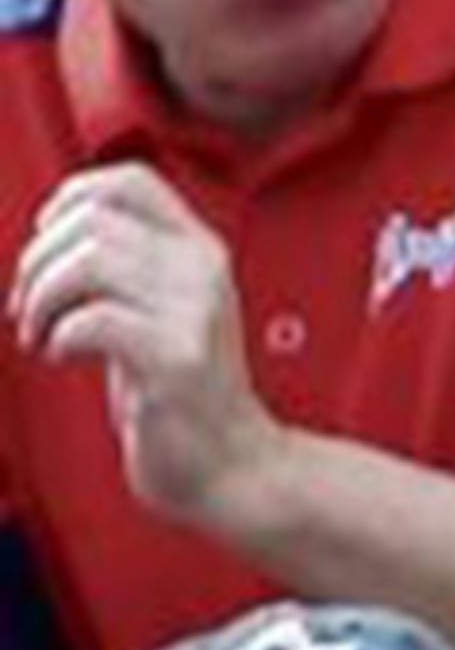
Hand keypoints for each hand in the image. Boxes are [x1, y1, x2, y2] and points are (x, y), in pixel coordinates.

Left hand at [11, 167, 295, 534]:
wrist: (231, 467)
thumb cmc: (181, 392)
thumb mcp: (162, 308)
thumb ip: (127, 264)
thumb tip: (49, 233)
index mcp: (201, 251)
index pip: (129, 181)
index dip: (69, 200)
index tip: (49, 245)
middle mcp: (204, 272)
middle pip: (92, 222)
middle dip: (36, 261)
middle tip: (28, 305)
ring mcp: (196, 315)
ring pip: (88, 262)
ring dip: (40, 297)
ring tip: (37, 331)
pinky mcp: (176, 360)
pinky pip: (92, 320)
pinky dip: (56, 336)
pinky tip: (58, 355)